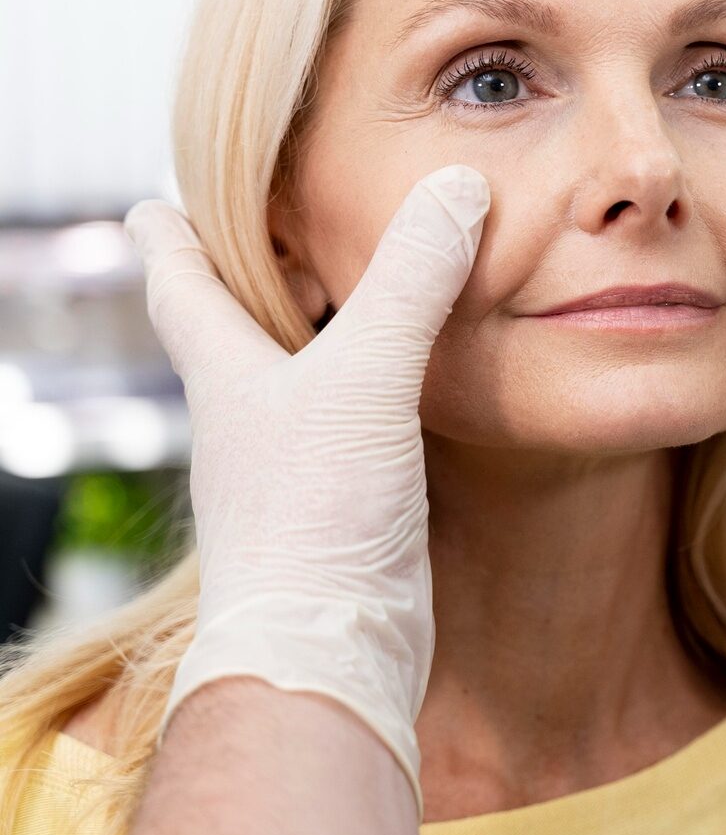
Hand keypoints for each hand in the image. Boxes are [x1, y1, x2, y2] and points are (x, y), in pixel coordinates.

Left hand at [124, 165, 490, 818]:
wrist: (328, 648)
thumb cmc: (315, 516)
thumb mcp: (366, 379)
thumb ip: (410, 282)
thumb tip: (457, 186)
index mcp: (225, 370)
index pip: (178, 280)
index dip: (169, 232)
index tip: (159, 198)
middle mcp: (249, 409)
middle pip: (231, 320)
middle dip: (246, 267)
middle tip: (275, 219)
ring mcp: (292, 457)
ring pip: (295, 368)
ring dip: (315, 321)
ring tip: (350, 281)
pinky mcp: (341, 496)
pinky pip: (350, 412)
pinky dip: (369, 377)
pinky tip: (405, 373)